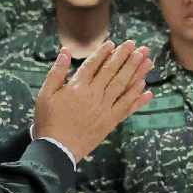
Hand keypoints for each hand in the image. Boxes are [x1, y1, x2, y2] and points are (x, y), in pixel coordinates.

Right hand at [34, 40, 152, 162]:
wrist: (57, 149)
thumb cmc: (48, 121)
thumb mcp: (45, 94)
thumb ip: (56, 71)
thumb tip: (65, 51)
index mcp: (77, 86)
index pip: (94, 64)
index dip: (105, 52)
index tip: (114, 43)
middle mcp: (94, 95)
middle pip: (113, 71)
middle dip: (126, 56)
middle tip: (137, 45)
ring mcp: (104, 109)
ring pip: (124, 86)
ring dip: (137, 71)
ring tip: (147, 59)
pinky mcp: (110, 122)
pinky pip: (127, 107)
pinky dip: (137, 98)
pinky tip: (146, 88)